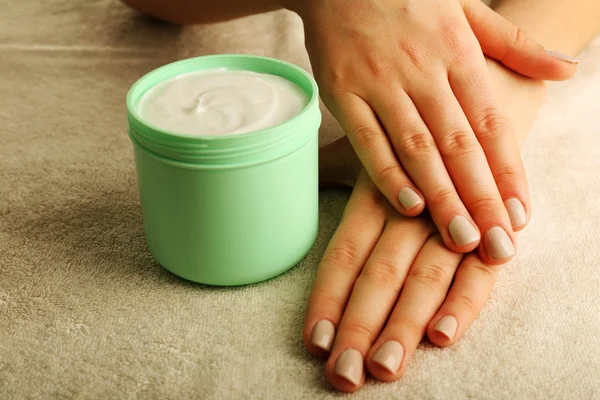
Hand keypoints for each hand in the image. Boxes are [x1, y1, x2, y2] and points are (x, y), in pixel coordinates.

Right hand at [288, 0, 574, 263]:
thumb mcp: (468, 10)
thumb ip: (515, 44)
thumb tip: (567, 69)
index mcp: (458, 54)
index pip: (491, 123)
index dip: (509, 172)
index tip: (522, 215)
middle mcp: (423, 72)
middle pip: (459, 145)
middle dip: (481, 198)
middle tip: (496, 245)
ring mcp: (381, 84)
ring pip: (417, 148)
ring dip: (441, 196)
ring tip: (461, 238)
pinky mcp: (343, 93)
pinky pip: (368, 140)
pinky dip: (387, 174)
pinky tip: (408, 205)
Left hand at [307, 60, 545, 391]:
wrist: (485, 85)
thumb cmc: (418, 127)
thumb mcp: (374, 146)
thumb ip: (340, 169)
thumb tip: (305, 183)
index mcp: (375, 191)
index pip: (344, 252)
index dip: (327, 297)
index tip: (313, 340)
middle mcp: (409, 208)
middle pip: (379, 273)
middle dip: (360, 325)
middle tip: (344, 374)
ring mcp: (453, 217)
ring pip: (425, 277)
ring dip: (405, 325)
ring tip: (386, 366)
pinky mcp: (493, 223)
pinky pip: (479, 270)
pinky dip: (464, 301)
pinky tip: (444, 334)